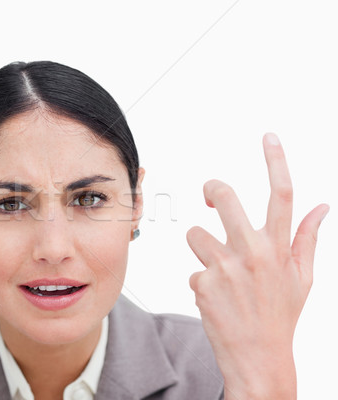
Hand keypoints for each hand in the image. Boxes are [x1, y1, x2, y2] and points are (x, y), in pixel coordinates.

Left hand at [186, 133, 328, 399]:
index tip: (268, 137)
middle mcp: (252, 252)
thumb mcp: (302, 278)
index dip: (275, 161)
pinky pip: (193, 269)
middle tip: (210, 195)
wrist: (258, 357)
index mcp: (279, 247)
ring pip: (195, 234)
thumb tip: (321, 207)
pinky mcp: (202, 283)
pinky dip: (202, 281)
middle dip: (212, 189)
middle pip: (224, 197)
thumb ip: (307, 239)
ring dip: (203, 249)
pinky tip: (216, 298)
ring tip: (220, 274)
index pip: (282, 194)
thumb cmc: (279, 315)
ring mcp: (225, 267)